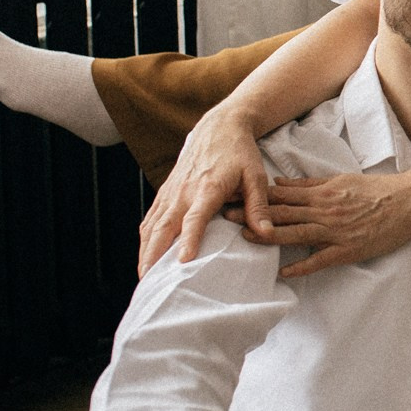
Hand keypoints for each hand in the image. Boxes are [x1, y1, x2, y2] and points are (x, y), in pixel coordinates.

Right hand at [138, 106, 268, 273]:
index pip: (194, 218)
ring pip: (152, 225)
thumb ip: (259, 206)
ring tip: (144, 278)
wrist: (219, 127)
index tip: (183, 261)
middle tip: (152, 283)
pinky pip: (151, 217)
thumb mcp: (256, 176)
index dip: (188, 239)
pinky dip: (145, 238)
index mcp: (207, 188)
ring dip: (145, 251)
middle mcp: (184, 191)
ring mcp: (171, 191)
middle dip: (154, 255)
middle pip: (163, 227)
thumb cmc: (240, 153)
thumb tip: (266, 233)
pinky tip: (145, 254)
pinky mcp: (165, 191)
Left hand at [229, 172, 410, 278]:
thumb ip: (309, 184)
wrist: (408, 201)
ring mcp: (335, 230)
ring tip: (245, 239)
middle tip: (225, 217)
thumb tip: (278, 184)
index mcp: (322, 193)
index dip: (255, 197)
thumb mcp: (340, 179)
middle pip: (282, 213)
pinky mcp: (348, 248)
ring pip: (296, 233)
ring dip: (269, 236)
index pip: (281, 195)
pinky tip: (284, 272)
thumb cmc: (376, 189)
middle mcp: (324, 210)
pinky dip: (301, 265)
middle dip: (252, 215)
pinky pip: (320, 259)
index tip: (232, 197)